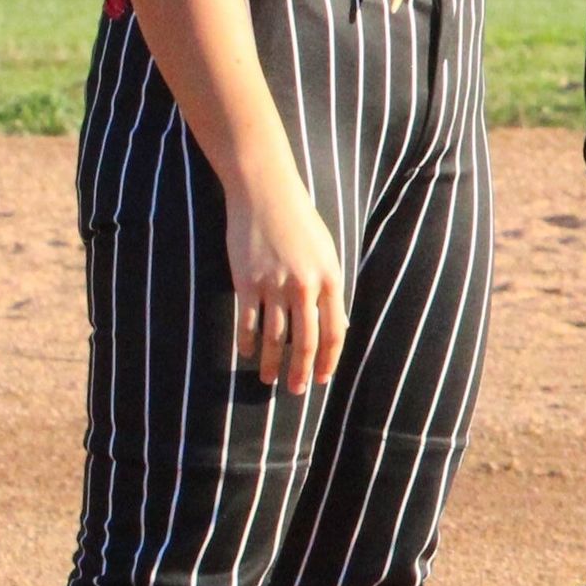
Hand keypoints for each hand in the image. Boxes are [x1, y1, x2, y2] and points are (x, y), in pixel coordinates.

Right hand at [224, 168, 345, 392]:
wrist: (266, 195)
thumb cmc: (300, 224)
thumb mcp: (327, 255)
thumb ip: (331, 291)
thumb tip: (339, 326)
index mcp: (330, 280)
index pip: (334, 332)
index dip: (329, 360)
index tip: (323, 378)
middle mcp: (304, 287)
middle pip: (306, 341)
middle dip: (303, 371)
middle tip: (298, 391)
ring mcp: (274, 285)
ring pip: (274, 337)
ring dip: (272, 363)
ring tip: (270, 379)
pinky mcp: (246, 282)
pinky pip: (247, 322)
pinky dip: (247, 342)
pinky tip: (246, 354)